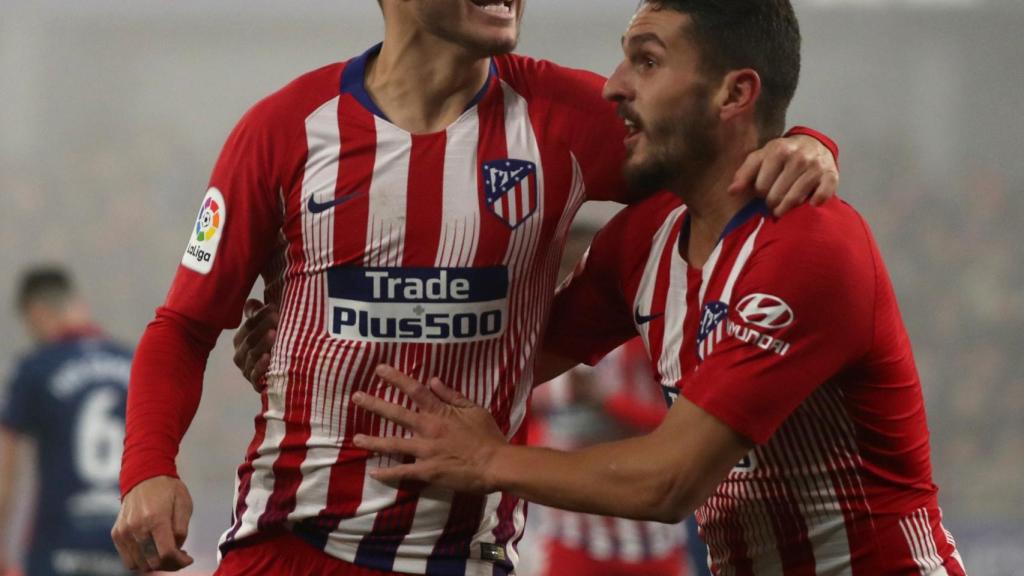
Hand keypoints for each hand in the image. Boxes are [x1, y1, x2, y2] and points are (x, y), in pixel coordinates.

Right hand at [111, 476, 193, 571]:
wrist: (144, 475)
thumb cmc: (167, 488)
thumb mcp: (184, 504)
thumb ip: (182, 529)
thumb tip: (178, 549)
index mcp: (156, 518)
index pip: (166, 552)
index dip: (180, 561)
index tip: (188, 559)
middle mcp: (136, 527)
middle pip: (153, 562)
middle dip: (170, 565)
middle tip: (179, 557)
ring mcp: (124, 532)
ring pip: (139, 565)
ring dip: (156, 564)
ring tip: (166, 553)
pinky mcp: (117, 534)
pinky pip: (128, 559)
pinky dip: (142, 561)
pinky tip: (153, 551)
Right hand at [232, 298, 278, 391]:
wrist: (287, 373)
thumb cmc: (276, 345)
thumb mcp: (268, 327)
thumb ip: (258, 315)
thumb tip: (252, 302)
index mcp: (241, 340)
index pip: (248, 325)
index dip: (260, 316)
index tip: (274, 307)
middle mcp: (240, 355)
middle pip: (250, 339)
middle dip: (263, 327)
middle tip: (277, 317)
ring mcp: (247, 370)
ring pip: (252, 355)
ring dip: (263, 344)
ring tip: (274, 333)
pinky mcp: (256, 384)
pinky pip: (255, 375)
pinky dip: (260, 366)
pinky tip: (268, 357)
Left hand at [352, 365, 506, 492]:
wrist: (496, 464)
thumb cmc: (488, 436)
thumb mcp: (474, 409)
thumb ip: (452, 395)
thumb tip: (432, 380)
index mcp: (440, 412)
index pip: (415, 390)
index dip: (396, 378)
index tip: (379, 369)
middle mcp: (428, 429)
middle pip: (396, 414)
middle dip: (374, 404)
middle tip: (356, 397)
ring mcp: (425, 451)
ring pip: (393, 444)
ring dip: (373, 441)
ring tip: (356, 439)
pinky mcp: (427, 471)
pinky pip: (403, 472)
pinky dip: (388, 473)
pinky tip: (374, 473)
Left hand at [729, 133, 838, 216]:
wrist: (814, 144)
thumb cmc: (782, 155)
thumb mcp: (761, 157)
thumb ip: (744, 173)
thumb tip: (731, 192)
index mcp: (777, 150)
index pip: (760, 186)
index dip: (759, 192)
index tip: (764, 190)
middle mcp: (798, 157)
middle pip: (775, 196)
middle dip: (772, 201)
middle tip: (774, 198)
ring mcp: (815, 167)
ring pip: (794, 200)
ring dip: (786, 208)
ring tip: (782, 207)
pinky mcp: (831, 176)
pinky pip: (820, 197)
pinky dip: (813, 203)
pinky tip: (808, 202)